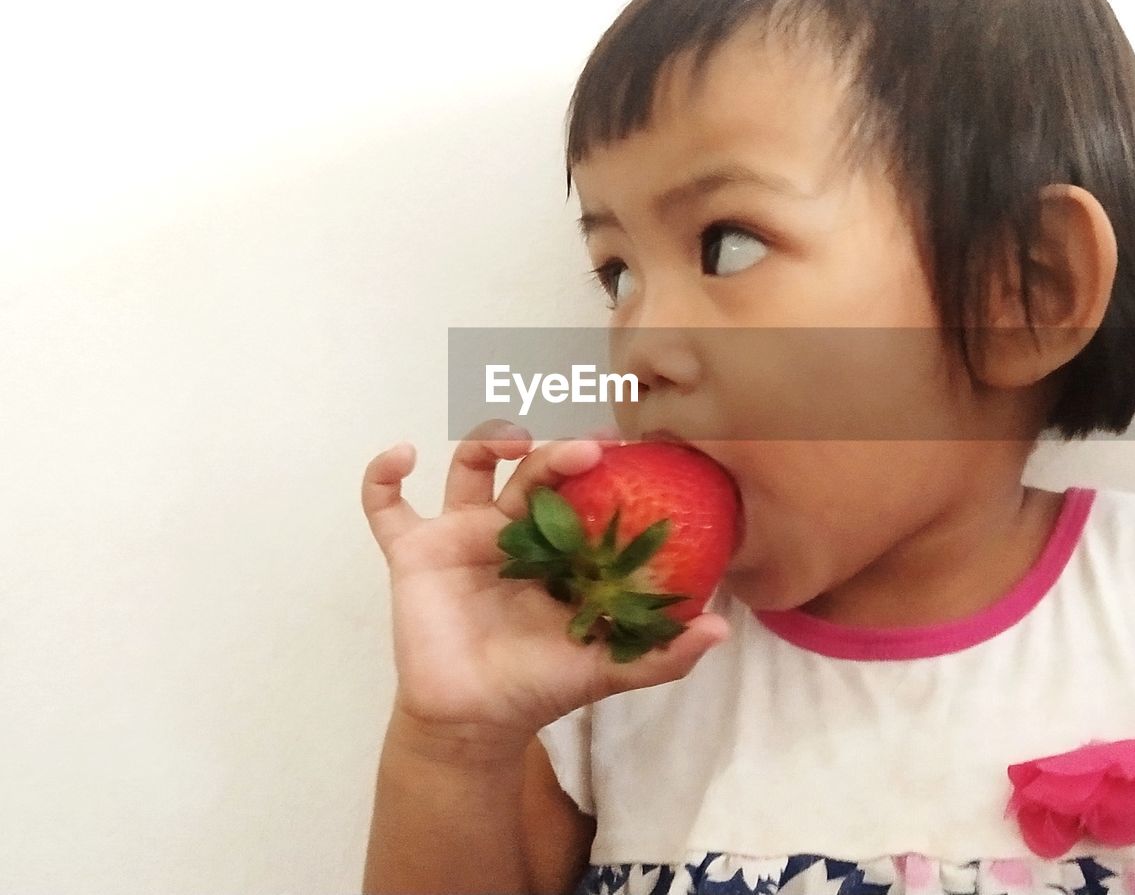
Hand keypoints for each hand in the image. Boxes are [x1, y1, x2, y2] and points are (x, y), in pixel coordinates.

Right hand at [361, 419, 729, 759]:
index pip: (577, 492)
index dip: (597, 468)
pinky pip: (386, 505)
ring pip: (469, 467)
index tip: (625, 448)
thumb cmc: (538, 687)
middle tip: (586, 451)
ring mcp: (459, 535)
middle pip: (530, 471)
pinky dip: (384, 476)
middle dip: (556, 454)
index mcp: (553, 547)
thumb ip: (662, 652)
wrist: (474, 722)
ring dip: (486, 440)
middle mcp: (509, 530)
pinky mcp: (413, 552)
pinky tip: (403, 454)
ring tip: (511, 441)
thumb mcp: (606, 668)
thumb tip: (722, 632)